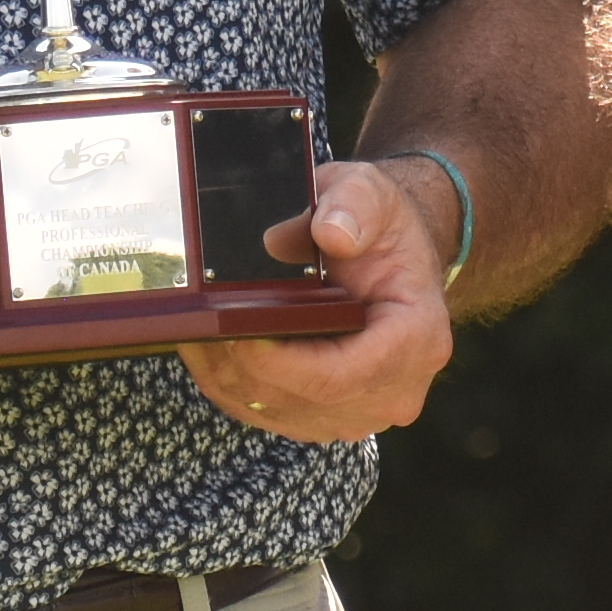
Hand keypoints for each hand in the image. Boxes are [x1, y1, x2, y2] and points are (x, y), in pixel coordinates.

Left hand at [189, 154, 463, 444]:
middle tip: (197, 323)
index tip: (232, 329)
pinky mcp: (330, 417)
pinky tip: (208, 347)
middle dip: (242, 365)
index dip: (278, 362)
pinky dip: (234, 383)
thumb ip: (353, 206)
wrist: (391, 257)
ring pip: (276, 412)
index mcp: (418, 338)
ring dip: (229, 376)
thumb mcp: (370, 193)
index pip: (339, 375)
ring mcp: (363, 412)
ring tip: (193, 330)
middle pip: (301, 399)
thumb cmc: (379, 226)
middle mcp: (397, 389)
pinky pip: (270, 413)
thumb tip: (330, 235)